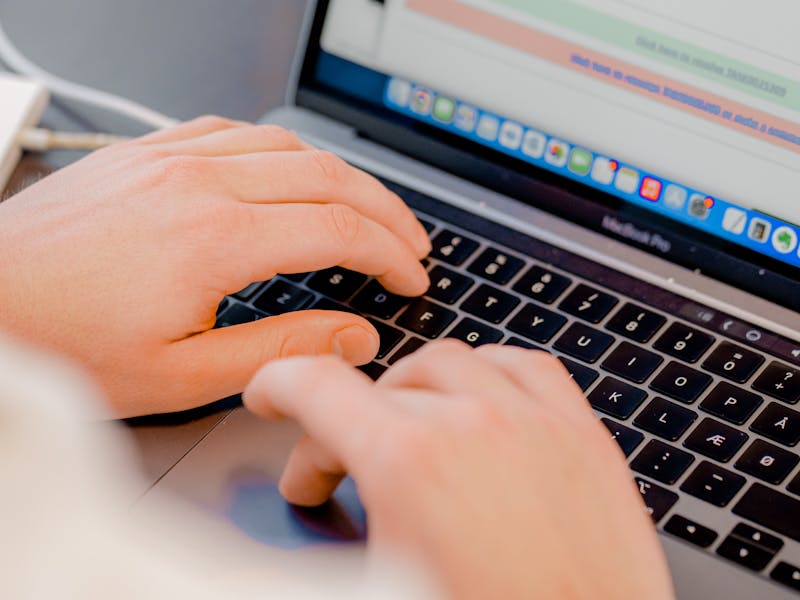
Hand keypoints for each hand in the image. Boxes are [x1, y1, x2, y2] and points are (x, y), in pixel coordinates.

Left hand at [0, 117, 430, 416]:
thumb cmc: (62, 345)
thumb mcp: (180, 376)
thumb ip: (280, 351)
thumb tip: (352, 334)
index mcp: (214, 239)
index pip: (339, 229)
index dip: (391, 254)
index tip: (410, 276)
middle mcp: (197, 183)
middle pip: (328, 175)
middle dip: (385, 211)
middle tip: (410, 243)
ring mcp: (169, 158)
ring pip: (287, 145)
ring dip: (341, 175)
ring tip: (367, 209)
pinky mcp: (145, 154)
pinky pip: (233, 131)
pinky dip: (282, 151)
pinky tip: (290, 172)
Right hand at [244, 341, 674, 599]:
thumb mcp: (379, 580)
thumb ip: (333, 530)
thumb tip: (308, 506)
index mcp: (410, 463)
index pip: (318, 387)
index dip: (278, 385)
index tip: (271, 395)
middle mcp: (474, 424)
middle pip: (380, 384)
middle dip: (345, 426)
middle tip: (343, 475)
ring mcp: (535, 422)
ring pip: (450, 361)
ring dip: (413, 392)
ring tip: (407, 433)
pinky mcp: (582, 435)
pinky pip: (525, 366)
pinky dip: (488, 374)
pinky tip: (480, 402)